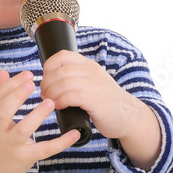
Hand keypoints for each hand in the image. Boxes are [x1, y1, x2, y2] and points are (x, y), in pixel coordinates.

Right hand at [0, 69, 79, 172]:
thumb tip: (4, 72)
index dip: (12, 84)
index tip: (28, 75)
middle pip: (2, 112)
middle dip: (16, 96)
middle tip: (32, 83)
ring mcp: (12, 145)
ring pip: (22, 130)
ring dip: (36, 116)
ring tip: (50, 103)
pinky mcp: (26, 157)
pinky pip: (44, 150)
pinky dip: (60, 143)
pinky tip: (74, 133)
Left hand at [40, 51, 162, 169]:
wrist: (127, 116)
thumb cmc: (104, 102)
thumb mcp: (90, 83)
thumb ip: (74, 79)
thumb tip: (47, 84)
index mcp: (89, 65)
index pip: (62, 56)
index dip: (48, 67)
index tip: (46, 81)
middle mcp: (93, 72)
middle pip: (60, 71)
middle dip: (47, 84)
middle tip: (45, 95)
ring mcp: (97, 86)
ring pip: (65, 82)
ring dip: (52, 93)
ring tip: (50, 102)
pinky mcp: (98, 101)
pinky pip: (74, 96)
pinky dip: (62, 101)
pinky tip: (59, 106)